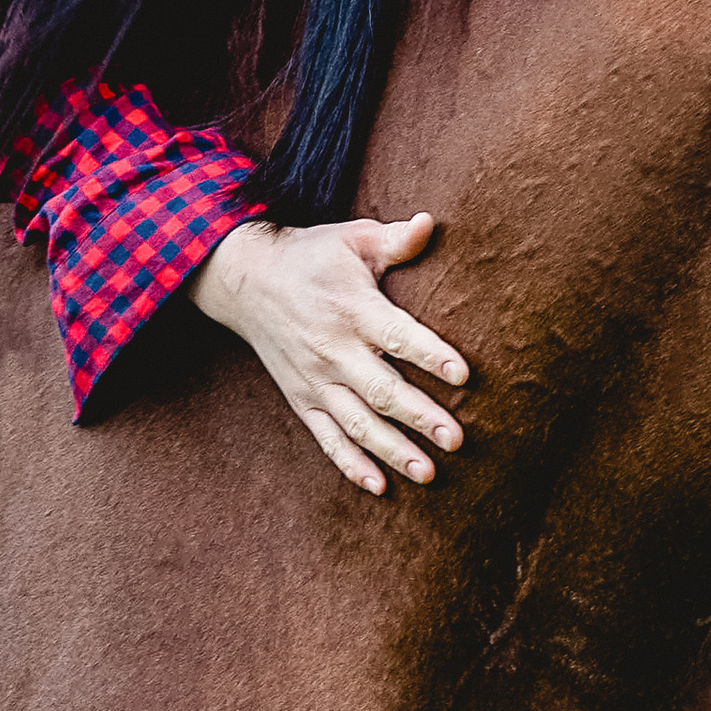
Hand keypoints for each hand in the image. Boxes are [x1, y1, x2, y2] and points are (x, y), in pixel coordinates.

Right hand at [190, 211, 469, 494]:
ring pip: (357, 423)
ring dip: (392, 450)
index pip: (398, 336)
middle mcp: (333, 349)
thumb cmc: (312, 256)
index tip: (464, 376)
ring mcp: (315, 379)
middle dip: (420, 416)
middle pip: (381, 390)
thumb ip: (395, 241)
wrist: (245, 280)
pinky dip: (350, 464)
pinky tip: (379, 487)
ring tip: (428, 473)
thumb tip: (431, 223)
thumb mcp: (352, 238)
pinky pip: (327, 438)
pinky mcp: (302, 399)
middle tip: (457, 439)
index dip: (431, 355)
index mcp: (353, 308)